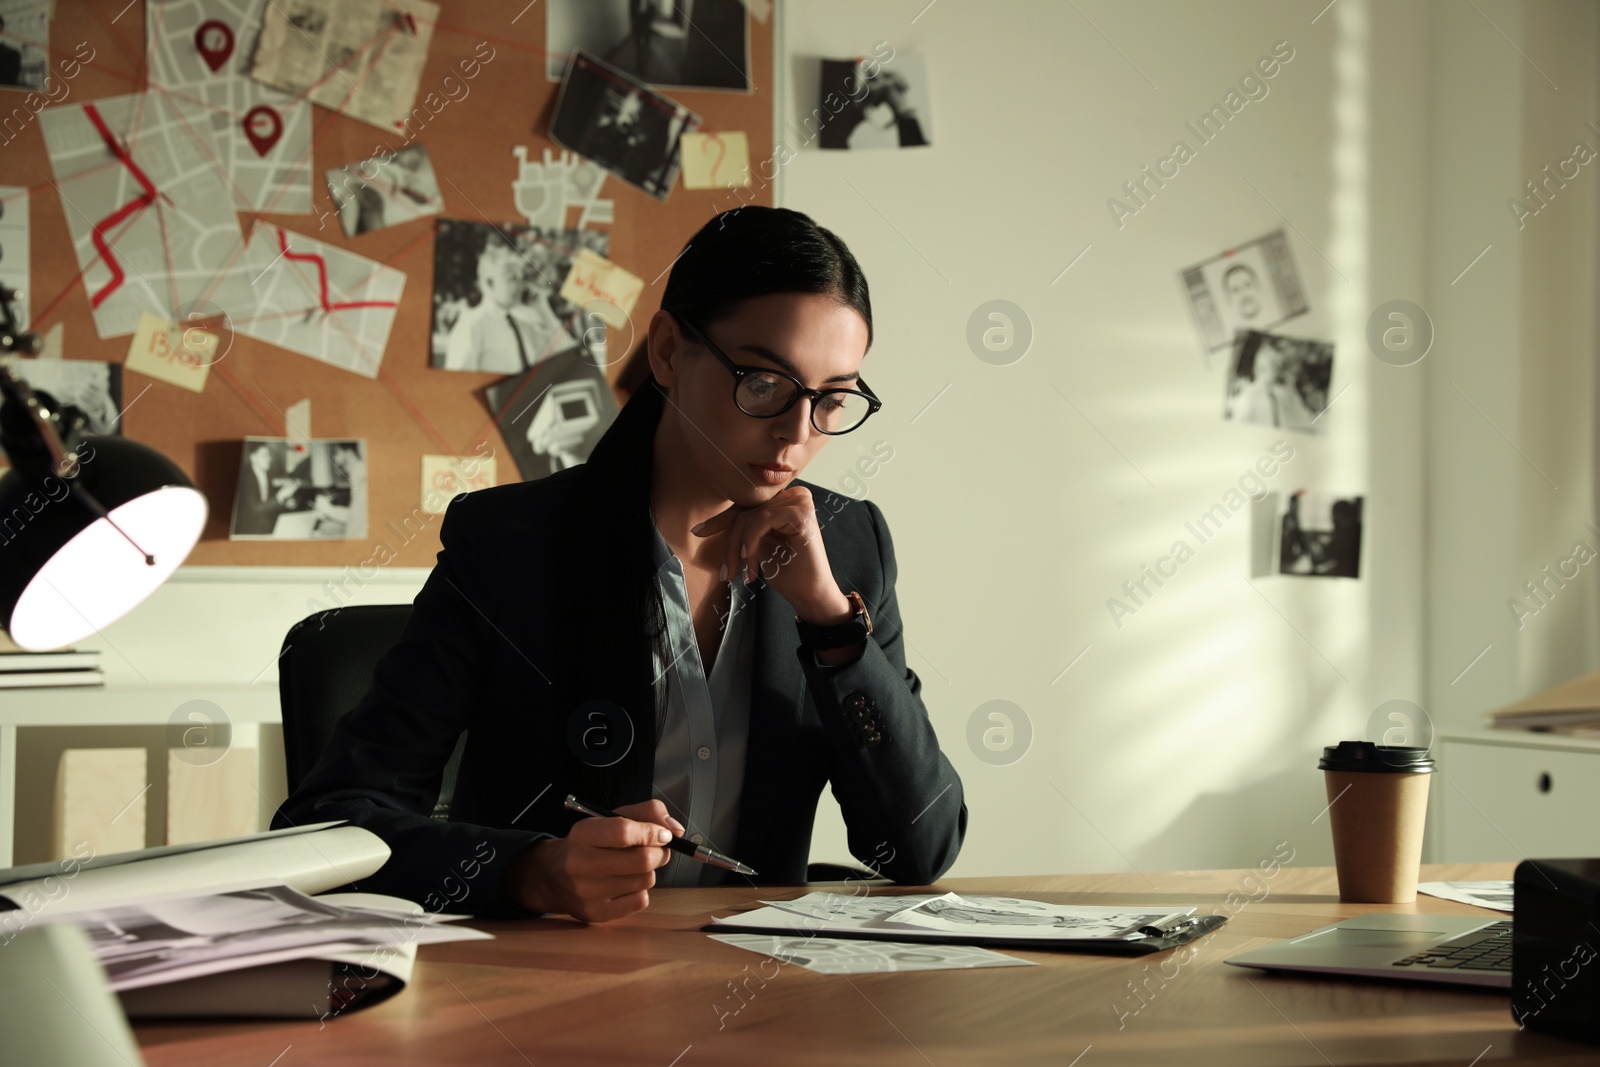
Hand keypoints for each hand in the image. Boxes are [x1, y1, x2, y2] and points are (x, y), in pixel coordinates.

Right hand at [506, 799, 684, 922]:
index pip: (625, 832)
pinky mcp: (596, 913)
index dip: (652, 832)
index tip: (664, 834)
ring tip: (635, 866)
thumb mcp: (610, 819)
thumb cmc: (589, 844)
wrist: (553, 877)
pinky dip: (640, 890)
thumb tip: (675, 830)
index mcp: (582, 834)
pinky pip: (640, 900)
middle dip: (660, 852)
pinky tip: (626, 884)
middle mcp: (580, 864)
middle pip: (642, 860)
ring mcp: (587, 892)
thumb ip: (646, 813)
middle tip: (657, 849)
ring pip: (645, 880)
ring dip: (649, 871)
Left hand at [691, 485, 852, 625]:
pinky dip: (750, 544)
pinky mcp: (800, 512)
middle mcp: (794, 495)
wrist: (810, 594)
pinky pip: (760, 522)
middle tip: (726, 573)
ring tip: (741, 574)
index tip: (698, 532)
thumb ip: (744, 527)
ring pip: (749, 518)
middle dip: (731, 543)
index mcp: (786, 500)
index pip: (746, 506)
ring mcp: (799, 501)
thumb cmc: (787, 572)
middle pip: (746, 511)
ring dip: (740, 550)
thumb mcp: (758, 545)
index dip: (721, 520)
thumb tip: (707, 523)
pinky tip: (751, 564)